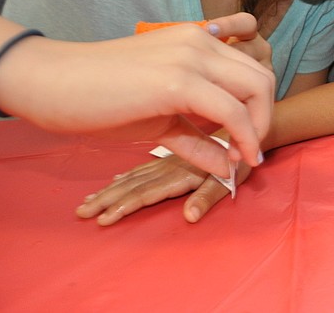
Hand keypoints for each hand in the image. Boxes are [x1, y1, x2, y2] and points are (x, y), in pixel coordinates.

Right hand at [0, 13, 273, 177]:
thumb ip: (197, 134)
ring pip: (256, 90)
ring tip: (244, 158)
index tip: (248, 140)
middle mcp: (201, 42)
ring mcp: (192, 57)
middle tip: (251, 151)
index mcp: (197, 41)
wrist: (51, 83)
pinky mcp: (179, 81)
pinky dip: (243, 139)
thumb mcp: (159, 118)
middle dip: (266, 118)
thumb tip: (227, 164)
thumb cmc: (99, 98)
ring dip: (259, 130)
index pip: (251, 69)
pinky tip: (235, 161)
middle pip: (263, 77)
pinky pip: (231, 112)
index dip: (259, 108)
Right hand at [76, 153, 251, 225]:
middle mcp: (172, 163)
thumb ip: (209, 194)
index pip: (148, 191)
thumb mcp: (231, 175)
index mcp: (182, 168)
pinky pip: (146, 164)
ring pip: (136, 173)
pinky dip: (128, 174)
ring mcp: (172, 157)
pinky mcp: (177, 153)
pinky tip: (115, 178)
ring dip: (113, 188)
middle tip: (83, 212)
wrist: (250, 114)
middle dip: (109, 198)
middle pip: (135, 182)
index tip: (104, 219)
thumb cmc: (244, 151)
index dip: (126, 206)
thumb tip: (188, 217)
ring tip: (88, 203)